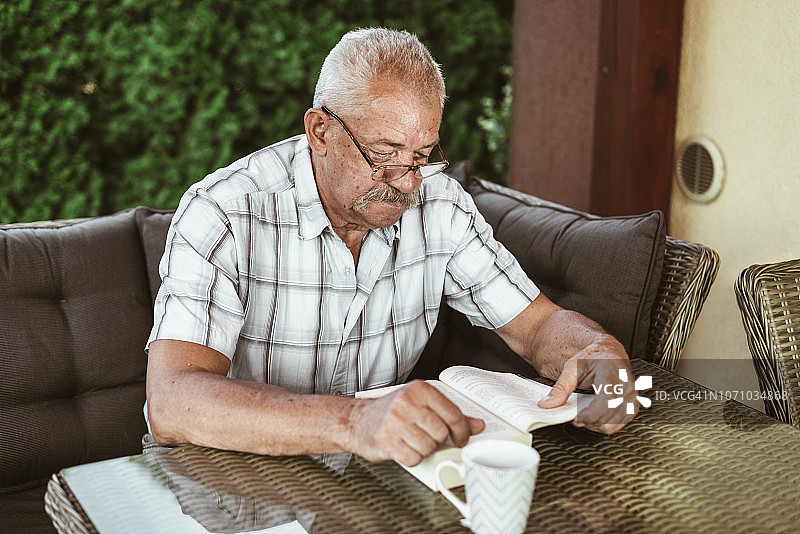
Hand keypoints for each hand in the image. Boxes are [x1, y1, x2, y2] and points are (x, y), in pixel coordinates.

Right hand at [348, 381, 484, 465]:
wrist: (357, 421)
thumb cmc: (391, 413)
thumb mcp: (421, 405)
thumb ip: (450, 414)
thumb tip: (477, 425)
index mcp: (419, 390)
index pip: (454, 414)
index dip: (462, 431)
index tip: (461, 438)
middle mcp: (407, 403)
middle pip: (442, 432)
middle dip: (438, 440)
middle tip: (426, 436)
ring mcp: (396, 422)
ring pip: (429, 447)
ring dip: (423, 449)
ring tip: (412, 440)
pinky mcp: (387, 441)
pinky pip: (414, 458)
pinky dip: (411, 457)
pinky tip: (403, 447)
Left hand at [537, 334, 636, 433]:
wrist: (609, 352)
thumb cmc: (594, 358)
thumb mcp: (573, 367)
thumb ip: (561, 387)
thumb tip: (547, 403)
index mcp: (612, 371)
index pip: (607, 399)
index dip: (592, 414)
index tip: (578, 418)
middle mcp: (626, 384)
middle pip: (612, 413)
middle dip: (592, 421)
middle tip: (576, 419)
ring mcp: (632, 395)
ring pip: (617, 421)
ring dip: (598, 425)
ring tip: (584, 418)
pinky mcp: (633, 404)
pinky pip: (621, 422)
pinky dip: (607, 424)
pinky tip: (595, 419)